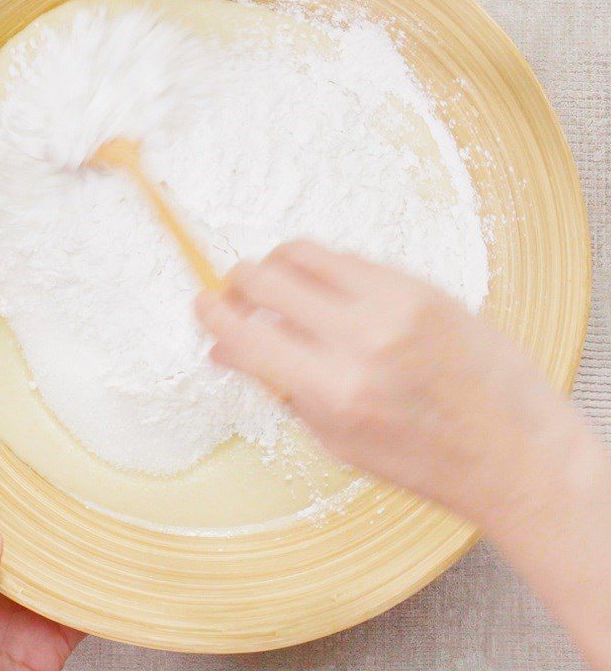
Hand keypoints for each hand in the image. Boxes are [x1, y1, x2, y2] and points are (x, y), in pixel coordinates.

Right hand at [196, 240, 610, 668]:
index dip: (212, 315)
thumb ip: (277, 388)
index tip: (202, 306)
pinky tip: (326, 293)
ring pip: (304, 252)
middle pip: (266, 276)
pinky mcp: (420, 284)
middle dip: (238, 283)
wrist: (511, 447)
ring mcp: (394, 303)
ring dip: (276, 266)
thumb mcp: (337, 441)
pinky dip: (323, 270)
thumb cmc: (423, 460)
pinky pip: (349, 258)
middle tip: (236, 295)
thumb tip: (225, 350)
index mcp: (333, 390)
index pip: (245, 334)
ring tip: (276, 287)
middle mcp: (360, 338)